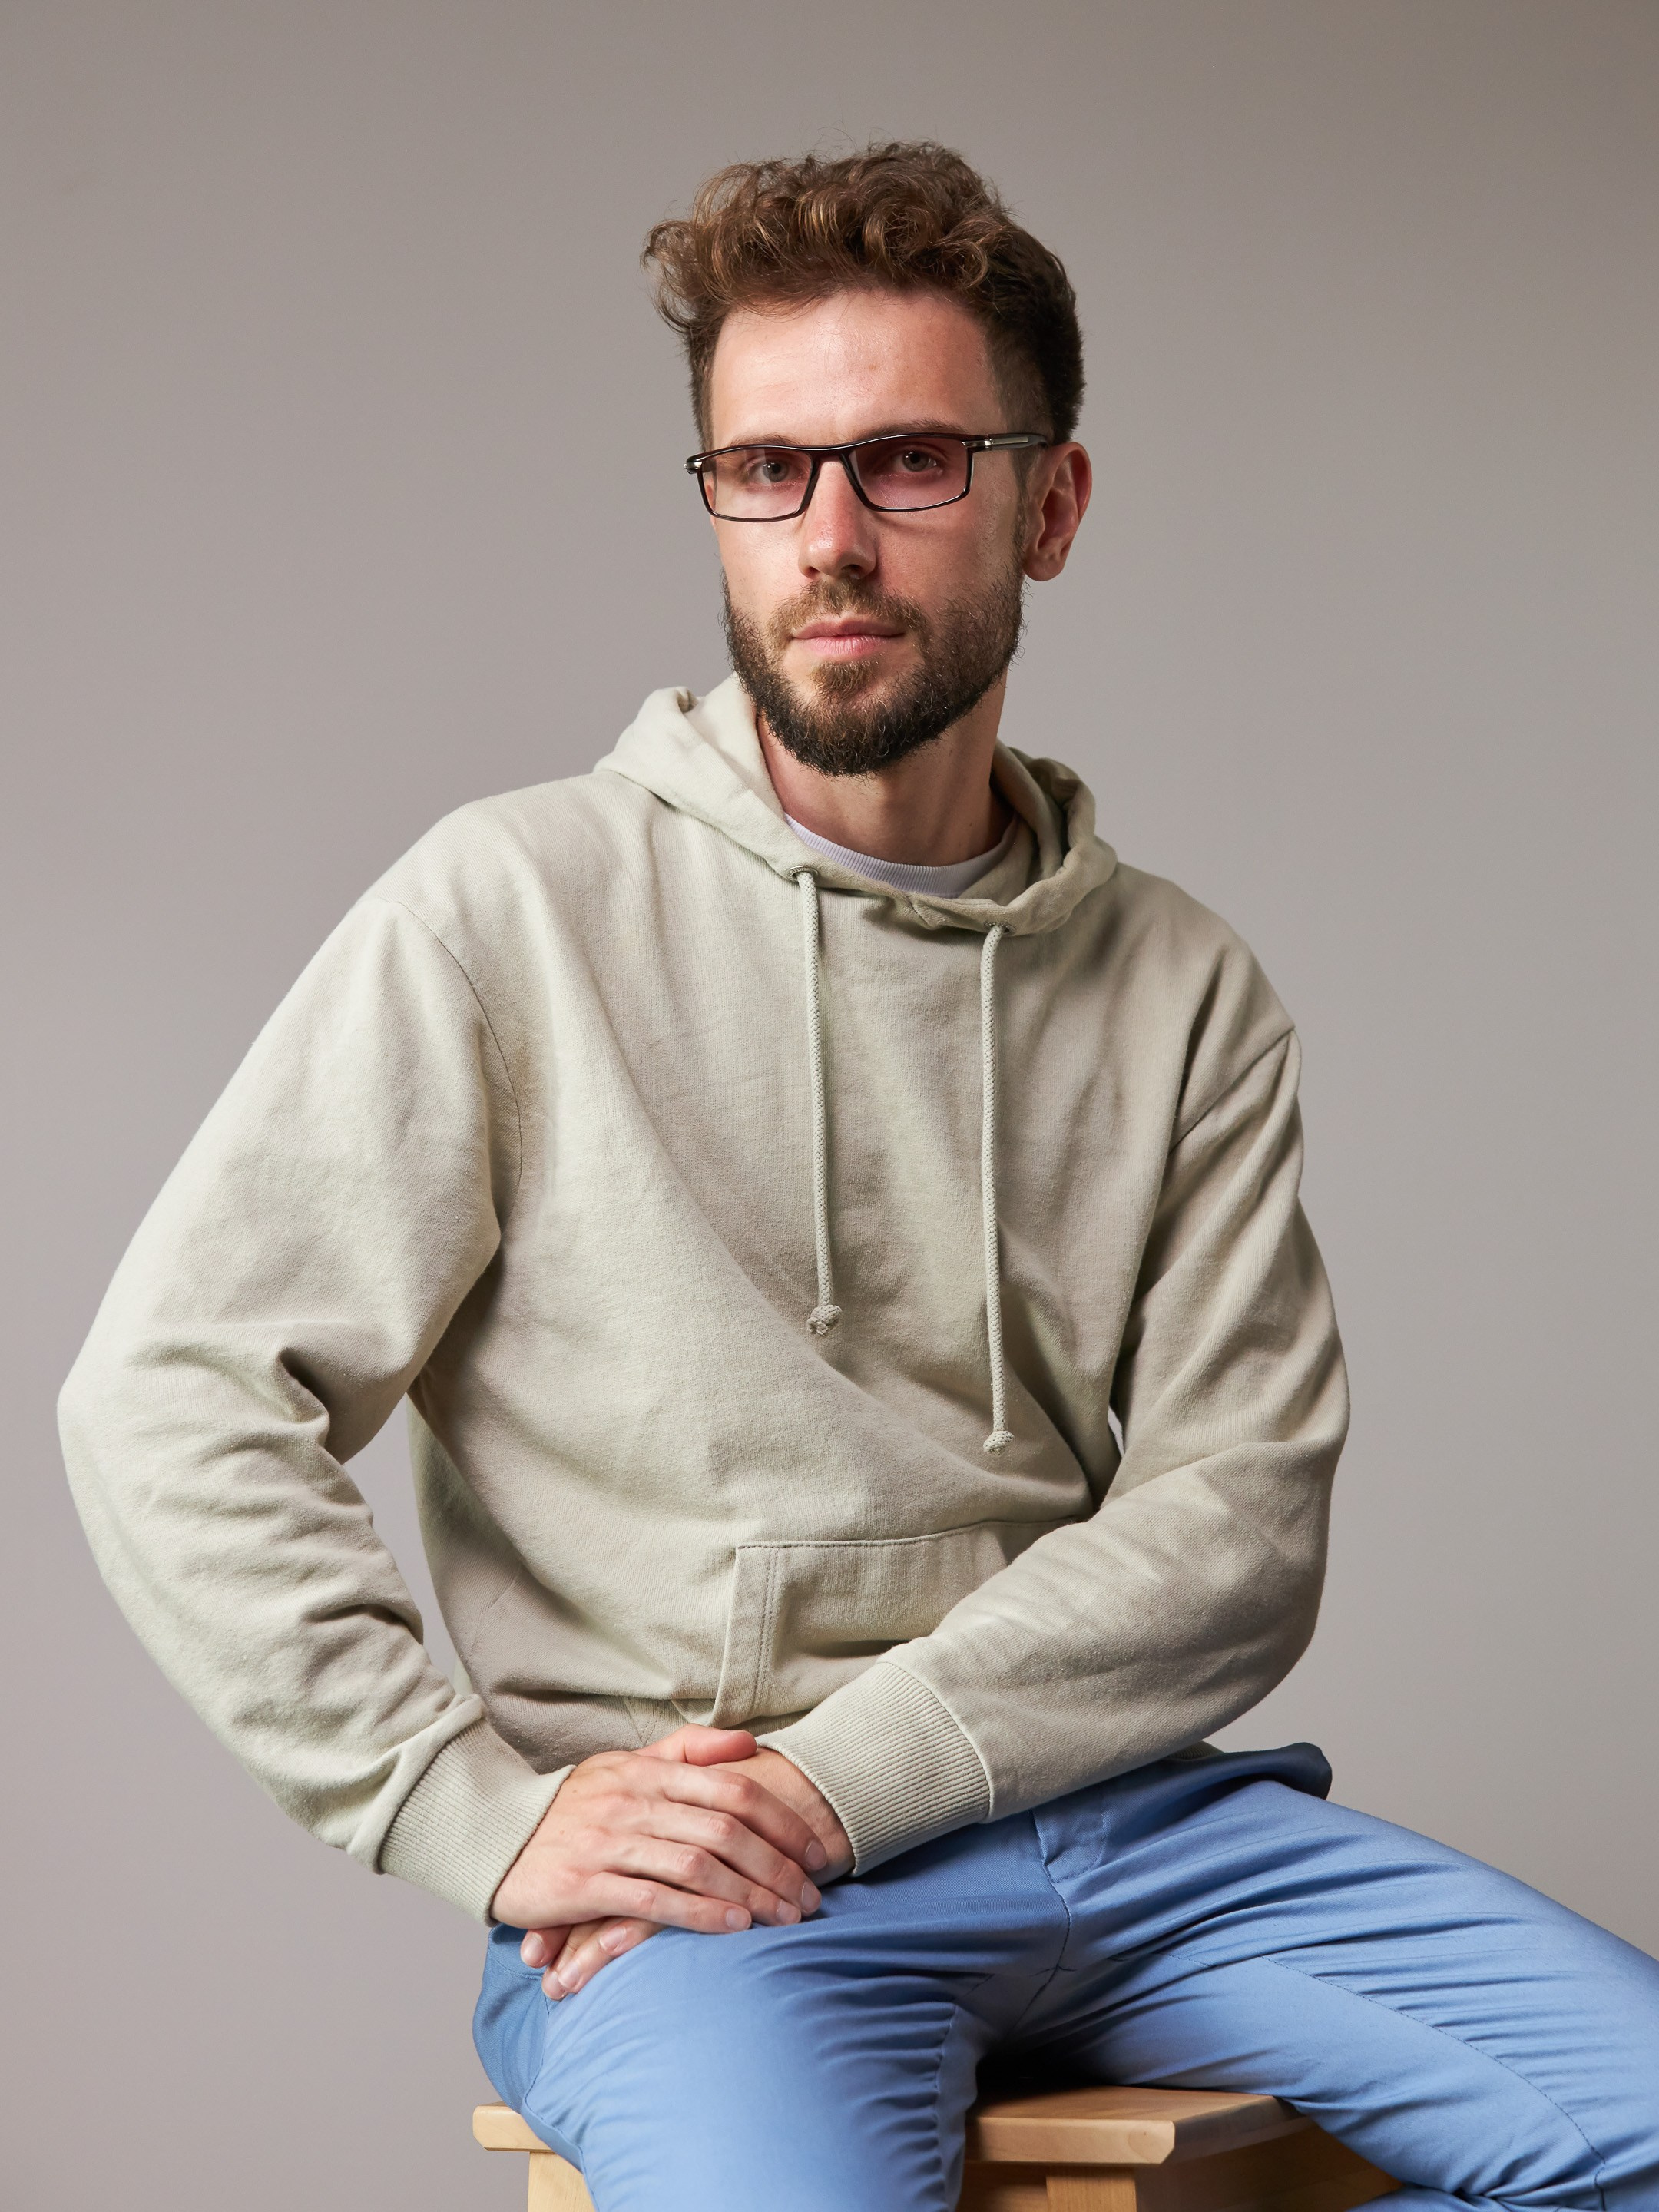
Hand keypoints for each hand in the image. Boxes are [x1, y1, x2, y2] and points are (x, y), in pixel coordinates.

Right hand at [493, 1724, 830, 1980]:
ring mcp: (608, 1842)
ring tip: (787, 1918)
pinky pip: (654, 1900)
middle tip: (813, 1896)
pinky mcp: (585, 1884)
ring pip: (697, 1865)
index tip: (817, 1849)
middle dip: (778, 1865)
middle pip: (725, 1829)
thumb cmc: (573, 1806)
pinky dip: (700, 1914)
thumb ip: (688, 1751)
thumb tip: (749, 1743)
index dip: (782, 1819)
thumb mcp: (627, 1766)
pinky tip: (734, 1928)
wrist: (493, 1835)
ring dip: (751, 1893)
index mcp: (649, 1772)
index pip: (732, 1787)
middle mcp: (633, 1801)